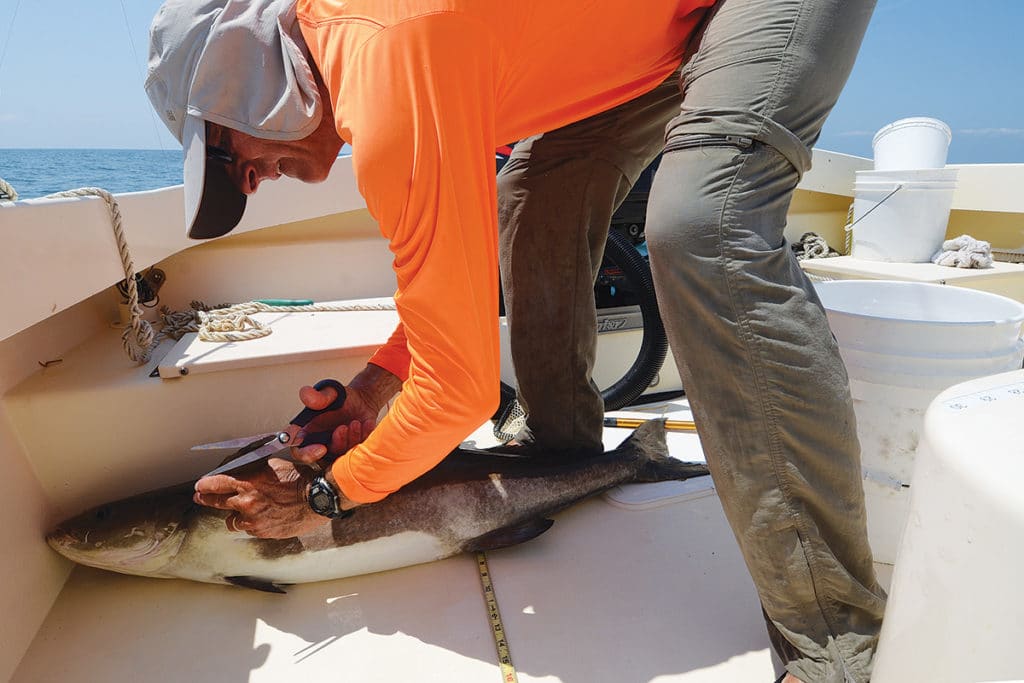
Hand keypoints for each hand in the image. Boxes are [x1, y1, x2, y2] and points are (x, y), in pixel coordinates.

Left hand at [194, 458, 327, 538]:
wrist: (319, 499)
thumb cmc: (302, 479)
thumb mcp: (276, 465)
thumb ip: (255, 469)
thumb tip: (244, 470)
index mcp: (248, 482)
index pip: (215, 484)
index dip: (204, 486)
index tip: (199, 487)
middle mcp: (246, 502)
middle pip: (216, 502)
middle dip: (207, 499)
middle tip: (201, 498)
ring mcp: (253, 520)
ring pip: (232, 520)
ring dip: (235, 514)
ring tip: (243, 510)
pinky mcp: (262, 532)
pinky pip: (249, 529)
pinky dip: (252, 523)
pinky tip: (262, 517)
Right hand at [286, 364, 402, 464]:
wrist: (362, 400)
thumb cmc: (341, 397)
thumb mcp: (329, 392)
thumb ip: (317, 395)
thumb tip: (305, 394)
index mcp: (307, 432)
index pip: (298, 450)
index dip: (306, 454)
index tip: (321, 449)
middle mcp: (320, 443)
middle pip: (323, 458)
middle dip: (336, 444)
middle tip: (343, 427)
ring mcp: (337, 448)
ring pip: (342, 455)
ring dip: (350, 439)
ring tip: (355, 422)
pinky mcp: (352, 450)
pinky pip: (358, 451)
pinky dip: (362, 437)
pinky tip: (365, 424)